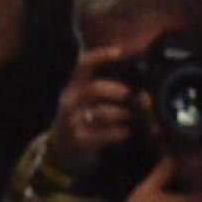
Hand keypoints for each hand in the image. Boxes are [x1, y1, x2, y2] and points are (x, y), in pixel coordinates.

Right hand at [46, 48, 136, 174]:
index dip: (101, 55)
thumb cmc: (83, 119)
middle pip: (95, 89)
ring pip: (101, 112)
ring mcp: (72, 120)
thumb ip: (105, 89)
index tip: (121, 52)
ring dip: (123, 114)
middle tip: (131, 95)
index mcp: (74, 86)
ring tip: (132, 116)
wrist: (62, 150)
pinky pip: (105, 134)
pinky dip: (120, 132)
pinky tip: (126, 132)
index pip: (84, 64)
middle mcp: (70, 100)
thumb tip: (139, 86)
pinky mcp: (79, 139)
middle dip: (118, 91)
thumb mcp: (86, 100)